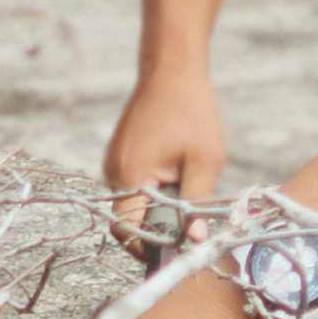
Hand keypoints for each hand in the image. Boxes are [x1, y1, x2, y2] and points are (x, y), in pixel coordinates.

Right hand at [105, 66, 225, 258]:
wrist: (172, 70)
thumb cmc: (191, 111)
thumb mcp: (204, 161)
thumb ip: (197, 204)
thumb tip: (196, 241)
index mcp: (130, 176)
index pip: (127, 231)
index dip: (149, 247)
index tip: (177, 248)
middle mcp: (113, 172)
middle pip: (128, 221)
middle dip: (156, 229)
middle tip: (188, 225)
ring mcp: (114, 163)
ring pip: (132, 205)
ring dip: (157, 209)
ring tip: (185, 189)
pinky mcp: (121, 156)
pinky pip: (133, 188)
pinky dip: (153, 192)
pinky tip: (176, 174)